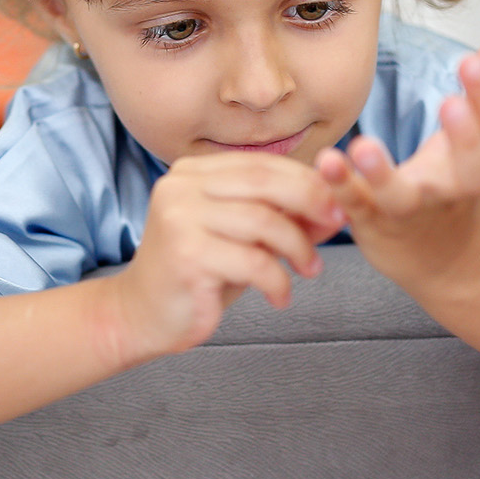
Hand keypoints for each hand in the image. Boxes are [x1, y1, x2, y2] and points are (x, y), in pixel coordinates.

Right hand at [101, 152, 344, 365]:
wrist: (142, 314)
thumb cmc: (198, 273)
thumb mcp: (243, 238)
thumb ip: (281, 218)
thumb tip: (336, 208)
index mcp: (192, 172)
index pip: (261, 164)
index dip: (306, 179)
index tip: (337, 204)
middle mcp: (181, 187)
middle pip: (264, 181)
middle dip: (311, 201)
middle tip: (336, 225)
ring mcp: (180, 219)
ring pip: (263, 221)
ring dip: (298, 247)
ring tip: (310, 270)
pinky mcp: (187, 255)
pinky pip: (253, 262)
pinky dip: (278, 281)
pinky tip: (280, 297)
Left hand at [315, 40, 479, 292]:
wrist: (446, 264)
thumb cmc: (452, 190)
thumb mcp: (473, 142)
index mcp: (476, 161)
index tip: (476, 61)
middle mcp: (450, 188)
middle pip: (466, 166)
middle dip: (462, 135)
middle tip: (452, 103)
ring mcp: (411, 209)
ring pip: (401, 195)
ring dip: (382, 173)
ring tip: (363, 146)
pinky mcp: (375, 224)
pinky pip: (357, 207)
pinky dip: (341, 188)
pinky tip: (326, 161)